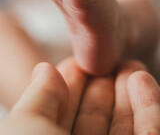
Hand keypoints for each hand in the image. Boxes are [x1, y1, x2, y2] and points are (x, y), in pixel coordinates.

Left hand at [0, 59, 158, 134]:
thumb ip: (36, 99)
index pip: (61, 116)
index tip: (77, 62)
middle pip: (94, 122)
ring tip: (129, 65)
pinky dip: (150, 108)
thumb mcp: (22, 132)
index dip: (70, 86)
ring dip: (128, 94)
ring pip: (125, 130)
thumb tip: (45, 69)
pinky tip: (141, 79)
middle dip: (102, 87)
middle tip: (106, 60)